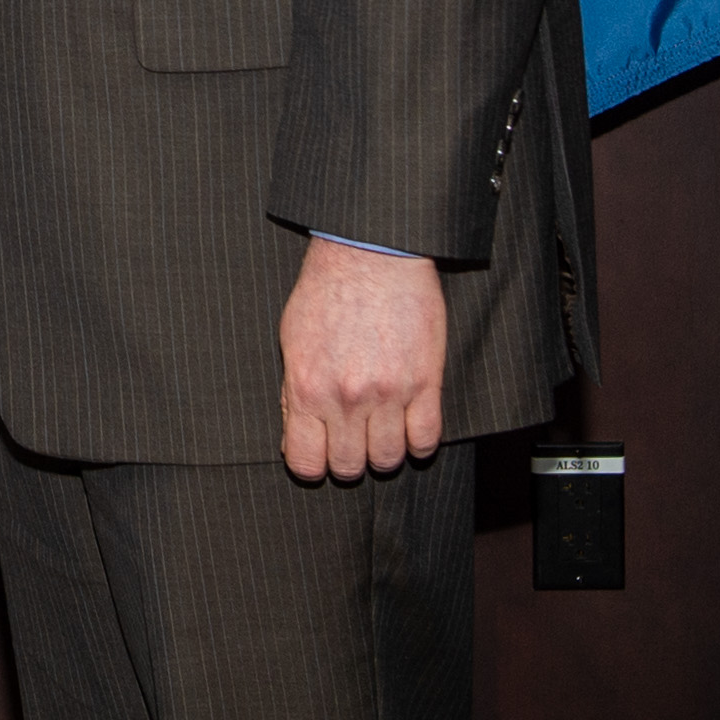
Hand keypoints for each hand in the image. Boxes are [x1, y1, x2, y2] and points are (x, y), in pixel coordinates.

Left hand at [278, 236, 446, 479]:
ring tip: (383, 433)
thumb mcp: (292, 340)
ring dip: (385, 453)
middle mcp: (346, 398)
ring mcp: (389, 393)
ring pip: (389, 459)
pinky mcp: (426, 381)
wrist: (371, 252)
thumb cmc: (327, 291)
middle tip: (353, 442)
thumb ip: (293, 392)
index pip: (306, 464)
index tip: (321, 455)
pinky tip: (411, 428)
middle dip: (350, 461)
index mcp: (307, 389)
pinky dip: (419, 443)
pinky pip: (427, 438)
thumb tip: (295, 435)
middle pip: (350, 467)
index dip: (313, 466)